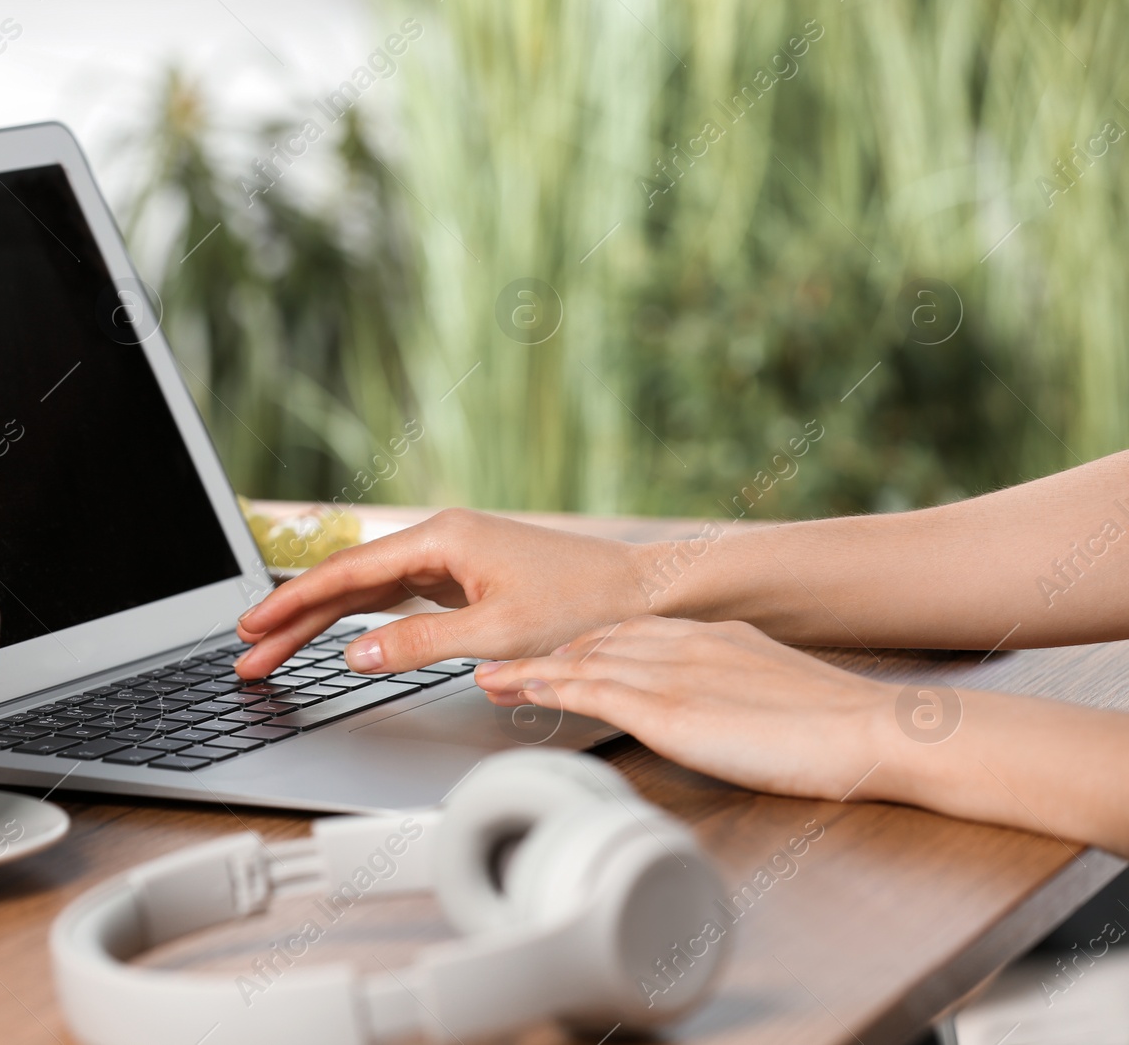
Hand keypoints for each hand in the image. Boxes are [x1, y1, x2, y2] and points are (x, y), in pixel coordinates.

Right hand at [233, 509, 651, 679]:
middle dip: (294, 619)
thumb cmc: (583, 605)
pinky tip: (340, 635)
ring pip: (369, 592)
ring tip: (276, 650)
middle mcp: (441, 541)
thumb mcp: (496, 634)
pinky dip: (363, 620)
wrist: (644, 594)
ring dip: (323, 622)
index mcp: (441, 539)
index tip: (251, 626)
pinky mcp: (467, 581)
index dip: (292, 603)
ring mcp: (453, 560)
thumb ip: (418, 647)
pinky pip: (398, 599)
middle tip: (248, 653)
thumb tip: (353, 655)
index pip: (346, 574)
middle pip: (348, 583)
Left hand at [473, 615, 894, 801]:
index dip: (586, 644)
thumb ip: (740, 690)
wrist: (872, 728)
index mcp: (714, 636)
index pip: (633, 633)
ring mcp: (673, 673)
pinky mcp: (668, 707)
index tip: (556, 651)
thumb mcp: (778, 689)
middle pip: (597, 641)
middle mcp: (686, 643)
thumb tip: (726, 708)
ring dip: (530, 669)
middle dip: (548, 652)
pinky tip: (519, 690)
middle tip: (504, 661)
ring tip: (489, 676)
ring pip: (582, 662)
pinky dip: (547, 687)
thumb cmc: (841, 724)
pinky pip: (590, 691)